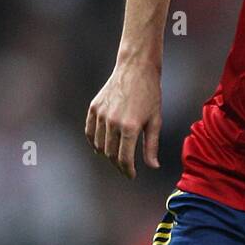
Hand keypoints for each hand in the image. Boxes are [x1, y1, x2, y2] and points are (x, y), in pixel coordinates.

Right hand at [85, 61, 162, 178]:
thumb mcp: (155, 121)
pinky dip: (93, 142)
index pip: (124, 158)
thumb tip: (153, 166)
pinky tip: (100, 147)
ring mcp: (101, 115)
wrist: (136, 69)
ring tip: (115, 157)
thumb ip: (152, 146)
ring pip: (99, 145)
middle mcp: (113, 122)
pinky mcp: (94, 108)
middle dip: (118, 165)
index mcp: (130, 127)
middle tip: (125, 168)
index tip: (131, 175)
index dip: (128, 171)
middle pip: (111, 154)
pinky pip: (89, 132)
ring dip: (106, 154)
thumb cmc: (150, 94)